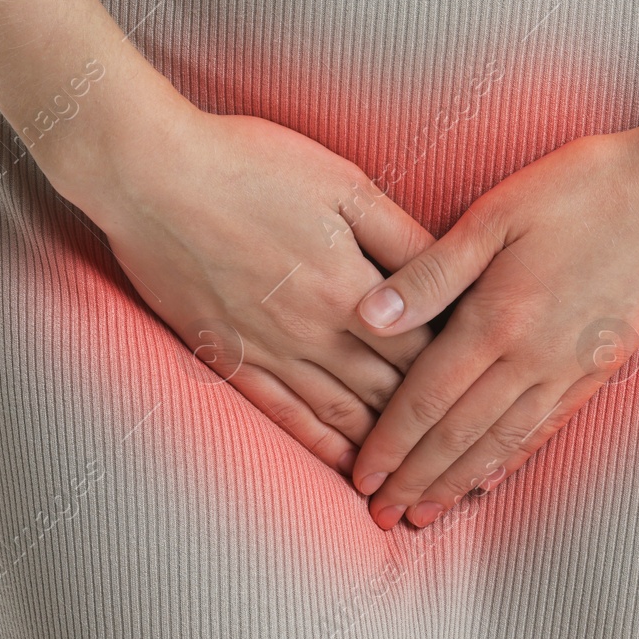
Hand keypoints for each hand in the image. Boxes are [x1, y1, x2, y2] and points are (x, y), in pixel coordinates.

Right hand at [59, 104, 438, 475]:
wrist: (152, 176)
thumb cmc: (251, 165)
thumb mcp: (343, 183)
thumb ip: (400, 234)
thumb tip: (451, 271)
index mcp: (352, 287)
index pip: (426, 348)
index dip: (460, 372)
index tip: (486, 387)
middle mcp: (316, 332)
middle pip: (390, 391)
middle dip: (432, 422)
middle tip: (468, 446)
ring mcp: (269, 350)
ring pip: (342, 414)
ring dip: (383, 449)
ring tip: (418, 474)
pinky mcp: (229, 358)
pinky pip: (284, 416)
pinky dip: (321, 446)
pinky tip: (345, 467)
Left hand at [347, 118, 638, 528]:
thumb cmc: (583, 186)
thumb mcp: (496, 214)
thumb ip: (432, 271)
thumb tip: (367, 316)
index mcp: (497, 317)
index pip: (427, 397)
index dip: (391, 442)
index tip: (363, 477)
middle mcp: (532, 355)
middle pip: (460, 433)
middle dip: (416, 478)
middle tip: (381, 514)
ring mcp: (571, 365)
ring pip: (503, 441)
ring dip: (459, 482)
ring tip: (426, 514)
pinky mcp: (601, 364)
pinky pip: (548, 426)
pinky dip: (513, 459)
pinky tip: (492, 476)